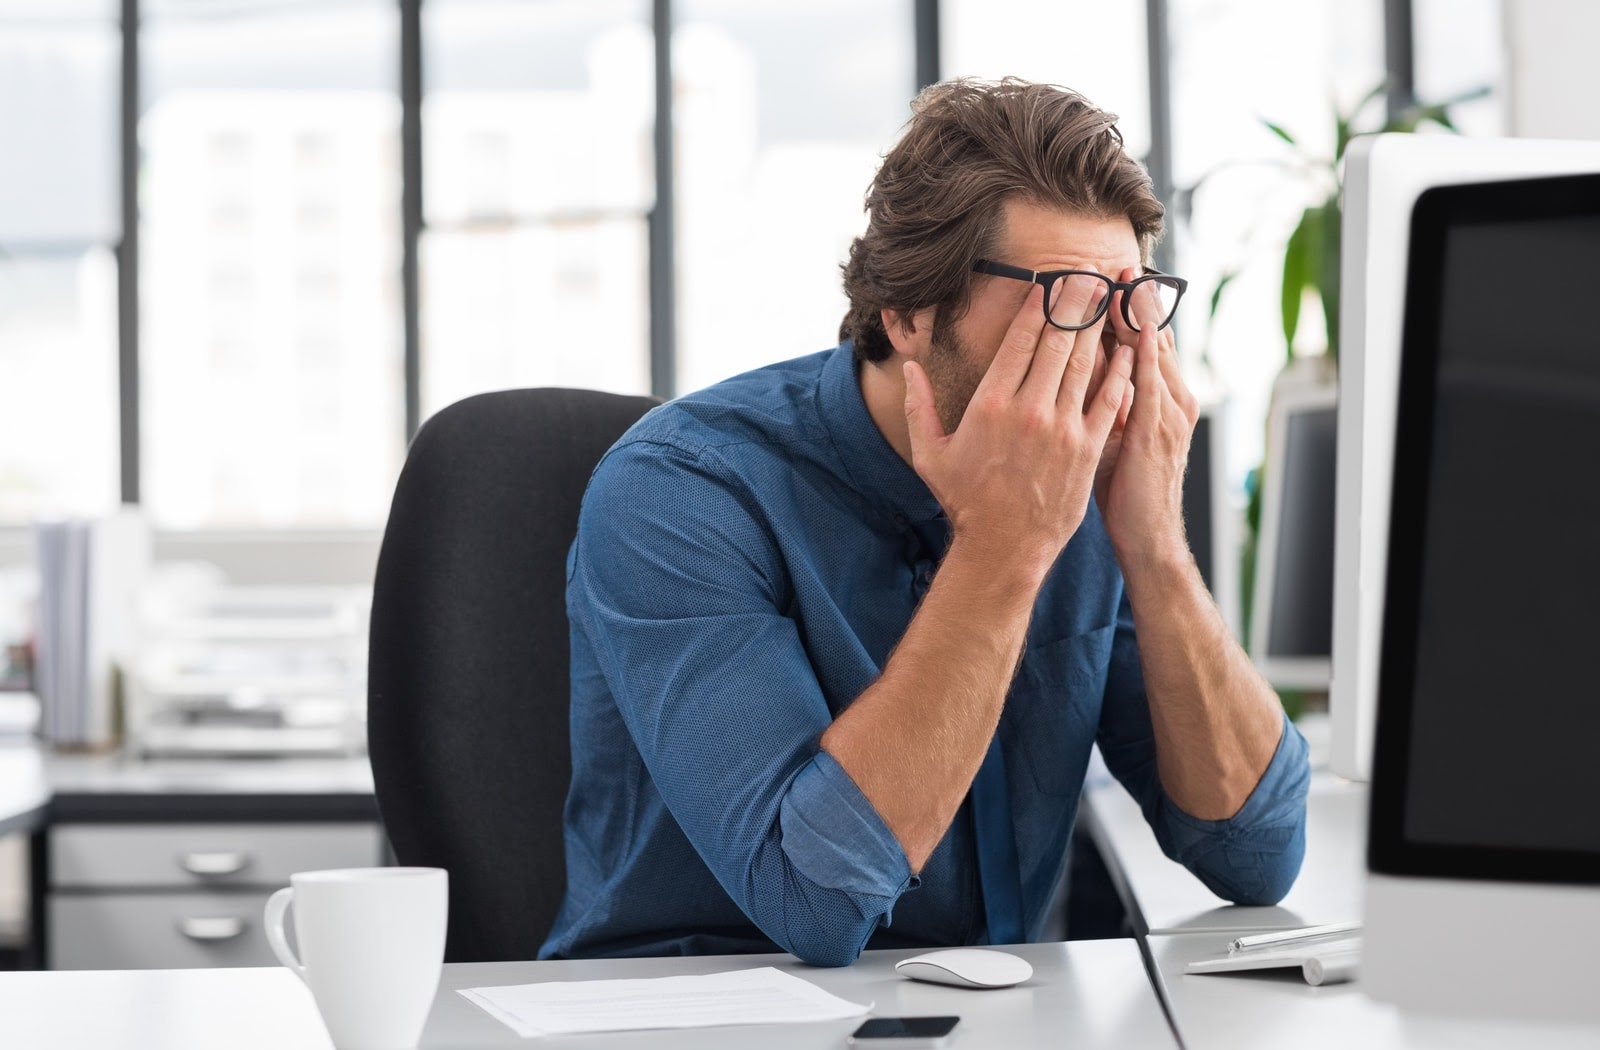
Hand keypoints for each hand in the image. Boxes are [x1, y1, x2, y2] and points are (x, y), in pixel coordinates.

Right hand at [903, 280, 1133, 581]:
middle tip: (1088, 272)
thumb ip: (918, 406)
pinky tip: (1128, 349)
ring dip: (1099, 326)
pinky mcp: (1087, 448)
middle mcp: (1029, 409)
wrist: (1004, 547)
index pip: (1020, 339)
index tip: (1050, 280)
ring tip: (1110, 296)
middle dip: (1075, 302)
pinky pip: (1108, 400)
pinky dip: (1120, 371)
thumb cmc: (965, 501)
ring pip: (1086, 363)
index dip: (1038, 305)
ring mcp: (1062, 428)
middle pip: (1058, 341)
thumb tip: (909, 367)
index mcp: (991, 403)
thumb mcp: (930, 453)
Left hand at [1092, 266, 1199, 572]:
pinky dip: (1141, 351)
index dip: (1130, 308)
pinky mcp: (1157, 430)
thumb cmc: (1127, 491)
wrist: (1148, 538)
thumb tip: (1082, 373)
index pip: (1145, 342)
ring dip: (1138, 314)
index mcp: (1162, 399)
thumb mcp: (1117, 438)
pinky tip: (1132, 327)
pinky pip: (1148, 381)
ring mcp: (1168, 412)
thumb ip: (1108, 403)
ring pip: (1154, 351)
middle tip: (1118, 261)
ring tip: (1124, 278)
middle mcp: (1172, 398)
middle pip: (1153, 336)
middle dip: (1136, 299)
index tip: (1111, 277)